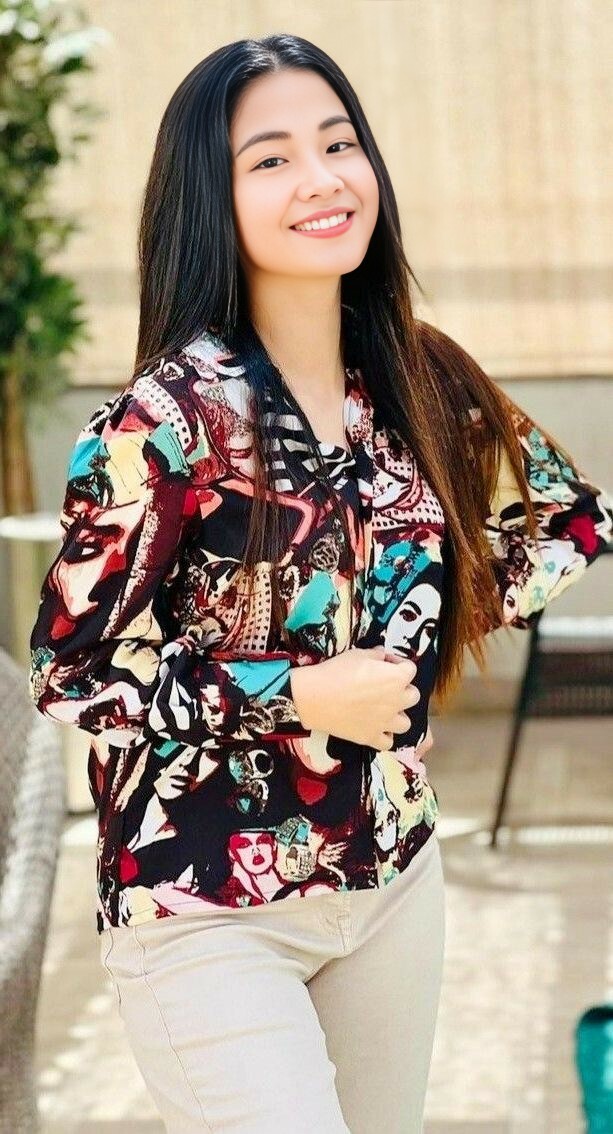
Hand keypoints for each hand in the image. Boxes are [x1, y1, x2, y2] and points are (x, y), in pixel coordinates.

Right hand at [289, 645, 419, 750]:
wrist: (314, 697)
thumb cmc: (336, 671)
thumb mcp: (357, 654)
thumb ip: (375, 655)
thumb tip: (381, 655)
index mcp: (396, 678)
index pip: (410, 669)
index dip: (397, 664)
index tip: (384, 663)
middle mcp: (396, 701)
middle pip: (413, 696)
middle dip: (402, 690)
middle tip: (385, 686)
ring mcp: (385, 722)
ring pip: (405, 723)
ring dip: (397, 715)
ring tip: (383, 710)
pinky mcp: (371, 737)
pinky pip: (388, 743)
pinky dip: (384, 736)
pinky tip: (375, 728)